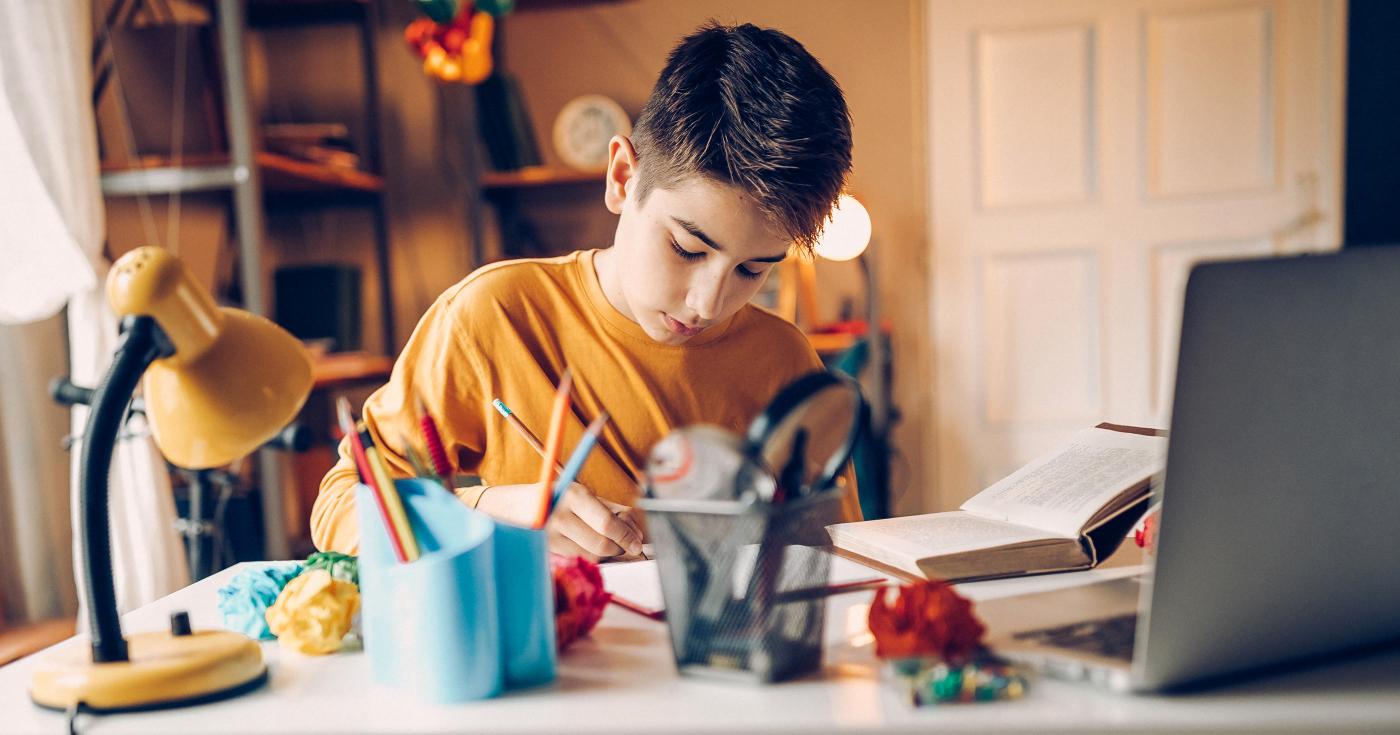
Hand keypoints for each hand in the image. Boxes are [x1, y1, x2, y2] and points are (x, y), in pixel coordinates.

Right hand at [474, 483, 643, 560]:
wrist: (508, 507)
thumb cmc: (555, 499)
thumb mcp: (581, 495)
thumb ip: (611, 510)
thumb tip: (637, 534)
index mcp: (573, 495)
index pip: (607, 523)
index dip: (626, 537)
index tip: (637, 545)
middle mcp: (560, 516)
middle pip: (600, 545)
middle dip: (619, 550)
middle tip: (628, 549)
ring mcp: (550, 537)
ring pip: (590, 557)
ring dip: (607, 557)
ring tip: (612, 549)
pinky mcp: (544, 552)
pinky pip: (576, 561)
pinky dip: (590, 560)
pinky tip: (593, 553)